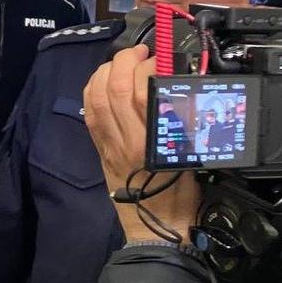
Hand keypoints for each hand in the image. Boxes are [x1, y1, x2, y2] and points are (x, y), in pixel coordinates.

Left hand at [84, 45, 199, 241]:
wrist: (155, 229)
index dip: (149, 68)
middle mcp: (125, 140)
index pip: (142, 93)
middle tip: (141, 53)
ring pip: (96, 97)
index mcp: (153, 142)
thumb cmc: (181, 196)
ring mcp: (108, 144)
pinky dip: (92, 90)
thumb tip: (176, 85)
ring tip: (122, 62)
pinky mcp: (99, 149)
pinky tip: (102, 81)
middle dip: (124, 61)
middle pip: (113, 89)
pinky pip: (89, 113)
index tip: (162, 59)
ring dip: (106, 71)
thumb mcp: (192, 156)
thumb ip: (182, 122)